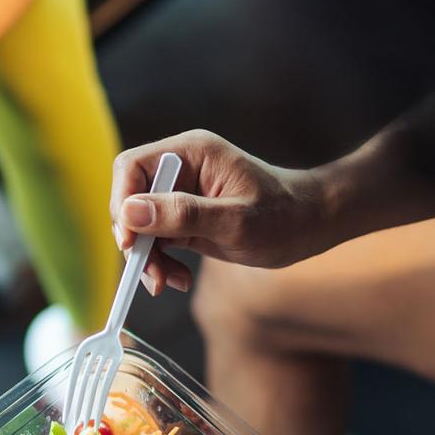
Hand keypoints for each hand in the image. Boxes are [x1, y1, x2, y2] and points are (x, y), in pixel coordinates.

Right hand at [110, 130, 325, 294]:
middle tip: (150, 273)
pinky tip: (178, 279)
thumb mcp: (235, 221)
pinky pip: (156, 240)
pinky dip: (160, 263)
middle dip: (136, 240)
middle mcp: (180, 169)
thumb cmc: (284, 216)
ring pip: (140, 225)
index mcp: (191, 153)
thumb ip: (182, 214)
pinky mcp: (184, 217)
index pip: (132, 168)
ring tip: (168, 282)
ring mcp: (181, 194)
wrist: (312, 226)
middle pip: (130, 199)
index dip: (122, 203)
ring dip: (147, 258)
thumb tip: (130, 213)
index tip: (130, 242)